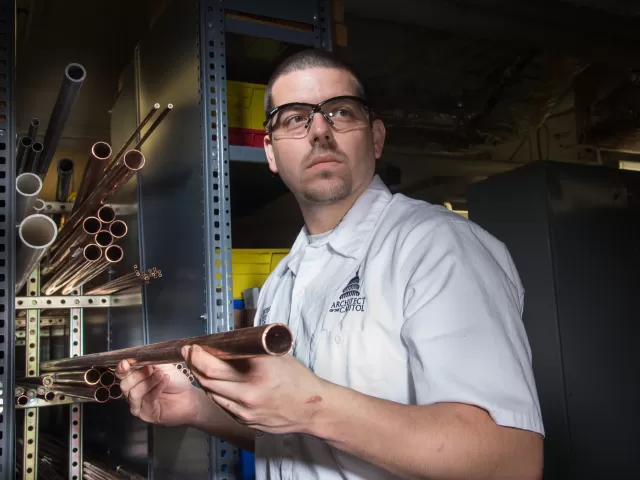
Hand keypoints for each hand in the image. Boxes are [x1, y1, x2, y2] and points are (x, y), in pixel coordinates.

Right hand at [115, 360, 205, 426]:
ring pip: (133, 393)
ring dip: (148, 382)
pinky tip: (165, 381)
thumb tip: (137, 357)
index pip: (122, 374)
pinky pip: (146, 400)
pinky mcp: (145, 414)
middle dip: (138, 375)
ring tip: (162, 375)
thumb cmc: (176, 381)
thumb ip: (150, 361)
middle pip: (125, 384)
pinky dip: (156, 389)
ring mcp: (138, 404)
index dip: (122, 368)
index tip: (126, 362)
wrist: (189, 396)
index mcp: (135, 378)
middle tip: (151, 368)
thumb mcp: (163, 366)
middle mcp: (133, 391)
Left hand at [182, 345, 327, 434]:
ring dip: (203, 378)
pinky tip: (217, 382)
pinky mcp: (245, 422)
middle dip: (194, 364)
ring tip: (200, 366)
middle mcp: (250, 393)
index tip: (193, 346)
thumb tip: (228, 341)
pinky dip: (216, 391)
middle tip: (189, 353)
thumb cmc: (298, 379)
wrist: (312, 409)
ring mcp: (246, 411)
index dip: (198, 354)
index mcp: (259, 371)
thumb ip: (251, 350)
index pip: (215, 364)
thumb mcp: (276, 355)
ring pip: (212, 393)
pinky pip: (222, 404)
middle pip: (208, 379)